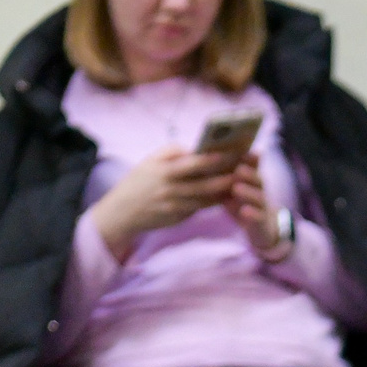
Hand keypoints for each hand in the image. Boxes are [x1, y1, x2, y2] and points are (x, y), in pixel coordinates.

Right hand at [88, 144, 241, 260]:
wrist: (123, 212)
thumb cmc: (139, 181)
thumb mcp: (150, 161)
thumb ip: (172, 152)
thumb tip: (194, 148)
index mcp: (164, 172)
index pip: (192, 164)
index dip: (212, 159)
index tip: (229, 154)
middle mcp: (171, 190)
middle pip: (205, 185)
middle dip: (226, 178)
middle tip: (243, 171)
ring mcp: (176, 206)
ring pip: (206, 199)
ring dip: (224, 192)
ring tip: (240, 182)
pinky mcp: (179, 218)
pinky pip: (200, 208)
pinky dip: (213, 202)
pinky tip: (225, 195)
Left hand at [228, 154, 291, 260]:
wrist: (262, 229)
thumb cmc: (243, 204)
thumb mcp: (234, 190)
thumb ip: (225, 177)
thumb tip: (205, 159)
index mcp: (253, 181)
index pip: (254, 167)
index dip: (250, 159)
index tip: (242, 153)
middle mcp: (260, 191)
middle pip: (258, 180)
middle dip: (249, 174)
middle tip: (238, 169)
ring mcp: (263, 207)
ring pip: (259, 198)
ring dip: (248, 192)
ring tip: (236, 188)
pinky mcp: (262, 223)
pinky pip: (259, 217)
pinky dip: (252, 214)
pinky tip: (244, 211)